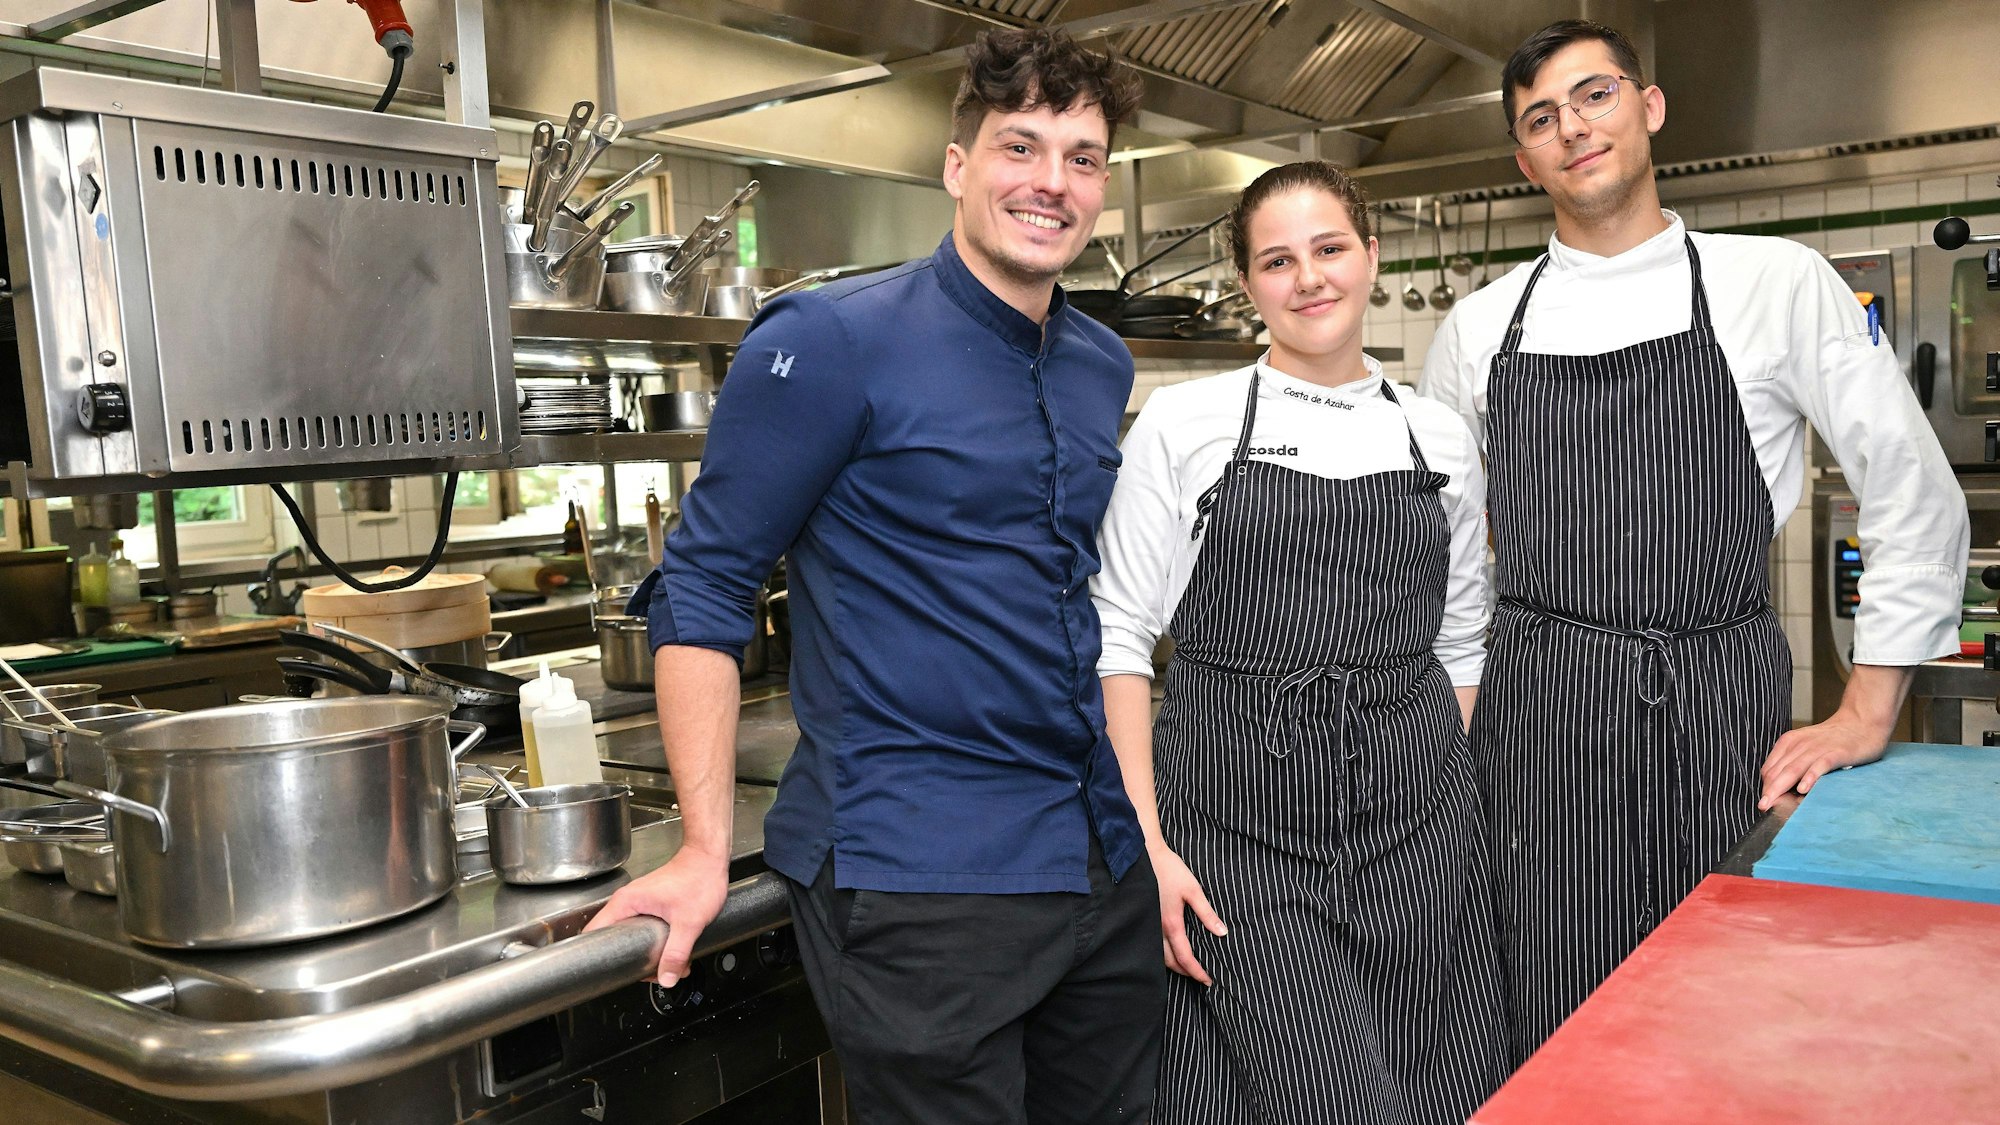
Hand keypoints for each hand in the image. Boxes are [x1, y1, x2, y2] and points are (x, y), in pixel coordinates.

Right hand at [583, 846, 728, 984]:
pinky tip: (674, 950)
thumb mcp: (688, 923)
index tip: (611, 970)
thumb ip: (676, 953)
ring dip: (649, 952)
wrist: (709, 858)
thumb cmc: (698, 878)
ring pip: (633, 936)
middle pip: (615, 939)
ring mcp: (640, 902)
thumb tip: (666, 979)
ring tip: (667, 963)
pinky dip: (657, 942)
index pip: (594, 932)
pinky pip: (645, 928)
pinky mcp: (652, 904)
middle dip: (634, 960)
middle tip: (650, 971)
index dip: (598, 955)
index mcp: (626, 902)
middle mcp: (628, 901)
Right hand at [1151, 843, 1226, 984]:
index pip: (1185, 957)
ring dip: (1173, 965)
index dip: (1197, 972)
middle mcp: (1157, 929)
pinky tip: (1169, 950)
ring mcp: (1147, 924)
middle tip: (1199, 977)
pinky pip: (1151, 944)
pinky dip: (1162, 954)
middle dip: (1185, 972)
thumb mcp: (1193, 890)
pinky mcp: (1143, 918)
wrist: (1145, 855)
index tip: (1208, 980)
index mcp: (1172, 924)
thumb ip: (1207, 913)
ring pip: (1158, 955)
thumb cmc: (1170, 870)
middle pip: (1170, 962)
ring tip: (1186, 967)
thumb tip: (1222, 932)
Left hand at [1758, 710, 1889, 809]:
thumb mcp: (1805, 746)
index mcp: (1788, 742)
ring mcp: (1817, 748)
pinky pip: (1820, 765)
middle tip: (1762, 807)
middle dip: (1768, 791)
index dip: (1765, 786)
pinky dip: (1810, 777)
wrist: (1862, 722)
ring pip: (1793, 770)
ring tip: (1772, 803)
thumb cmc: (1832, 739)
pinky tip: (1803, 789)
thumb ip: (1792, 762)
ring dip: (1780, 787)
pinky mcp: (1836, 753)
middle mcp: (1799, 744)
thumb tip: (1777, 786)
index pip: (1769, 769)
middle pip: (1778, 771)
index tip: (1764, 802)